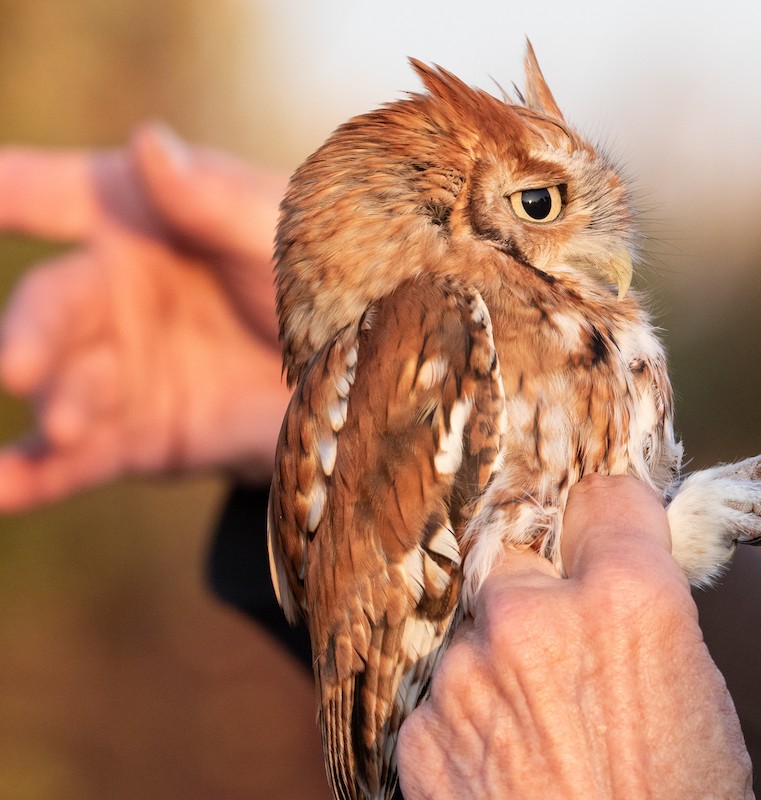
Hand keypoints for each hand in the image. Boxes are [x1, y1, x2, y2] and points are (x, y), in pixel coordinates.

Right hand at [0, 124, 290, 509]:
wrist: (363, 382)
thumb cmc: (326, 283)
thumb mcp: (287, 241)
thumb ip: (219, 204)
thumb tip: (148, 145)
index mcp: (142, 219)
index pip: (60, 194)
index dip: (15, 189)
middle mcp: (112, 290)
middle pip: (53, 303)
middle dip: (29, 333)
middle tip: (18, 363)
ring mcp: (117, 367)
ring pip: (63, 383)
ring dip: (55, 403)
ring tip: (65, 425)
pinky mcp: (134, 437)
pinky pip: (75, 458)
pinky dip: (35, 476)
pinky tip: (1, 491)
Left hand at [397, 475, 754, 798]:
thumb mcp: (698, 697)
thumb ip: (647, 614)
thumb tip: (620, 570)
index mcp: (629, 599)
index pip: (604, 495)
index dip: (612, 520)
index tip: (610, 536)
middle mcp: (537, 618)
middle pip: (520, 554)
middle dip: (541, 589)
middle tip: (566, 645)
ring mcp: (468, 674)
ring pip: (476, 629)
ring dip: (499, 659)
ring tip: (542, 728)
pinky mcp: (420, 733)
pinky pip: (441, 695)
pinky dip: (467, 719)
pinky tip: (507, 767)